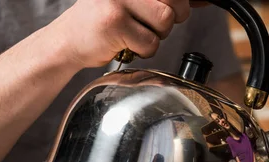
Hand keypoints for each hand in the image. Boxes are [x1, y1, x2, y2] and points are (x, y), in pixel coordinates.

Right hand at [52, 0, 192, 67]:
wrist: (67, 41)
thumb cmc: (103, 21)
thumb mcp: (132, 1)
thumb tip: (201, 1)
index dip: (182, 4)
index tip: (185, 8)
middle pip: (175, 1)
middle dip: (170, 20)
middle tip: (149, 25)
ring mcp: (118, 0)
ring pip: (165, 22)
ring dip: (155, 37)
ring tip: (134, 34)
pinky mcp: (115, 23)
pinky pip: (150, 43)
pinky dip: (142, 50)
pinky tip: (125, 44)